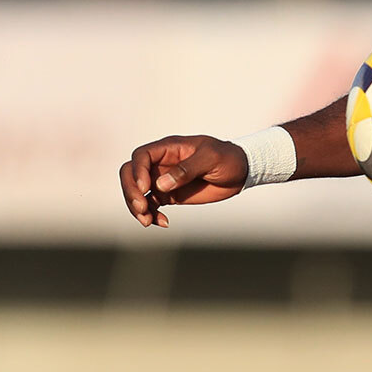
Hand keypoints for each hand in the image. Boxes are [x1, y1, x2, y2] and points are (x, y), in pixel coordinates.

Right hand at [118, 135, 248, 226]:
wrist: (241, 172)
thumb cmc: (228, 158)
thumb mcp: (212, 158)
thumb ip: (187, 169)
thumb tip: (160, 184)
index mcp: (169, 148)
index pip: (141, 156)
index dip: (137, 171)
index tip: (146, 187)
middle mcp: (161, 163)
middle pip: (130, 173)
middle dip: (130, 191)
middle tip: (141, 208)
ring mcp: (163, 179)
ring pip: (136, 192)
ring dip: (137, 207)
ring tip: (148, 221)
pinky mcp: (169, 195)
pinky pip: (151, 205)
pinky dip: (151, 215)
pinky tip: (163, 223)